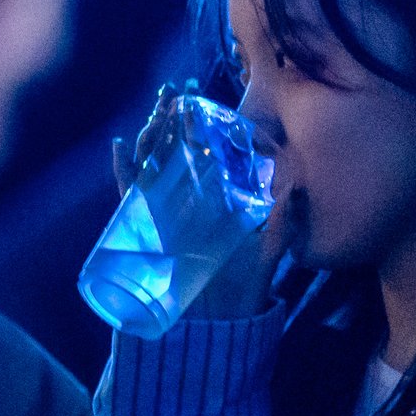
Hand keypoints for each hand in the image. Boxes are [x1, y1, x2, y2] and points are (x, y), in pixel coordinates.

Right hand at [111, 82, 289, 322]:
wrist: (215, 322)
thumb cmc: (244, 285)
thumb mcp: (269, 249)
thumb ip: (282, 221)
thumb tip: (296, 188)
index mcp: (217, 197)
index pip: (208, 152)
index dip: (203, 124)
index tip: (202, 100)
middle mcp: (189, 198)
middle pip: (175, 149)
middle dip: (172, 119)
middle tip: (172, 93)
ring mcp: (165, 210)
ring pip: (151, 163)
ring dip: (151, 136)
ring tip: (155, 113)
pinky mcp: (145, 227)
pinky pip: (128, 194)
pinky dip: (122, 171)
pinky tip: (120, 148)